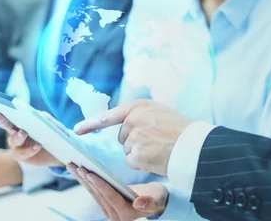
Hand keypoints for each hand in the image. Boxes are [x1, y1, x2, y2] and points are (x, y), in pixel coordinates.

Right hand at [0, 112, 62, 166]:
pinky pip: (21, 154)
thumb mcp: (52, 123)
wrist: (60, 149)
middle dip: (3, 121)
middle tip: (3, 117)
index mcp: (21, 120)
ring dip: (18, 137)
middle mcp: (16, 131)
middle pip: (6, 125)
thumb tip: (35, 114)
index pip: (10, 114)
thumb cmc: (54, 132)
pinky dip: (29, 150)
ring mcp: (17, 144)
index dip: (3, 113)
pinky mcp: (22, 156)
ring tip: (24, 133)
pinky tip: (37, 146)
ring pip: (13, 140)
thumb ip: (44, 118)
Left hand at [67, 164, 167, 220]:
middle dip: (86, 179)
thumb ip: (149, 202)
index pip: (110, 197)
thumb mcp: (157, 199)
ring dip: (81, 179)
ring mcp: (109, 211)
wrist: (154, 201)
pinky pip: (94, 191)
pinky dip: (86, 180)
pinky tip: (78, 171)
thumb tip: (138, 203)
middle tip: (76, 166)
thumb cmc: (157, 198)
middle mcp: (114, 215)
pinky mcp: (106, 204)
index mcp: (126, 214)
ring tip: (71, 166)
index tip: (90, 173)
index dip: (100, 185)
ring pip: (93, 193)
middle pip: (98, 195)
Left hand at [74, 99, 192, 174]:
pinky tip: (156, 157)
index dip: (91, 123)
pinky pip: (132, 161)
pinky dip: (143, 163)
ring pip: (128, 150)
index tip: (76, 130)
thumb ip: (140, 116)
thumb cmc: (180, 129)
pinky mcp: (137, 153)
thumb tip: (125, 125)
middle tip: (155, 141)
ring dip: (140, 153)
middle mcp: (133, 119)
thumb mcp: (158, 112)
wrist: (193, 144)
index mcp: (138, 106)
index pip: (109, 115)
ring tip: (159, 148)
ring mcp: (134, 136)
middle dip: (134, 141)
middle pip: (122, 137)